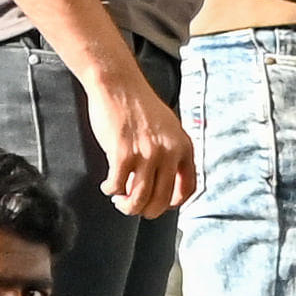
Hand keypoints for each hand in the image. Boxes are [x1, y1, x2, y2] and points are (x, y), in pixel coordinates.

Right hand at [92, 62, 197, 218]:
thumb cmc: (140, 106)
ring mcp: (146, 154)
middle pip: (162, 200)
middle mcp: (169, 153)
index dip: (172, 203)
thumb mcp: (168, 130)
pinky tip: (107, 186)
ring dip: (127, 206)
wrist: (119, 85)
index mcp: (184, 148)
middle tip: (133, 205)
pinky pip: (117, 185)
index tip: (159, 203)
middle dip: (146, 210)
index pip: (187, 189)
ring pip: (139, 198)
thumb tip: (162, 184)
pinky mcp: (122, 152)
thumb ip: (170, 154)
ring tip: (119, 199)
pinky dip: (110, 190)